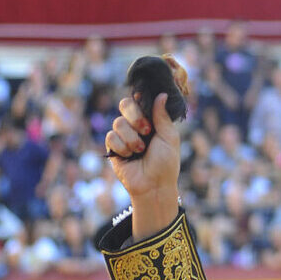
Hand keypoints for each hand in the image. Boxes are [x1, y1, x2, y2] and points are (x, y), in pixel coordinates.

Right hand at [104, 92, 181, 240]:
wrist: (153, 185)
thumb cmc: (165, 163)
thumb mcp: (169, 138)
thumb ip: (162, 116)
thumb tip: (162, 94)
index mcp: (151, 121)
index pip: (140, 100)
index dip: (140, 101)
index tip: (146, 106)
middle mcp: (136, 126)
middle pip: (125, 104)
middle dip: (135, 117)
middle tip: (146, 130)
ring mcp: (123, 135)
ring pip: (118, 122)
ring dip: (132, 138)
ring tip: (140, 150)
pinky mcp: (113, 147)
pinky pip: (111, 137)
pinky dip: (122, 147)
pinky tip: (130, 156)